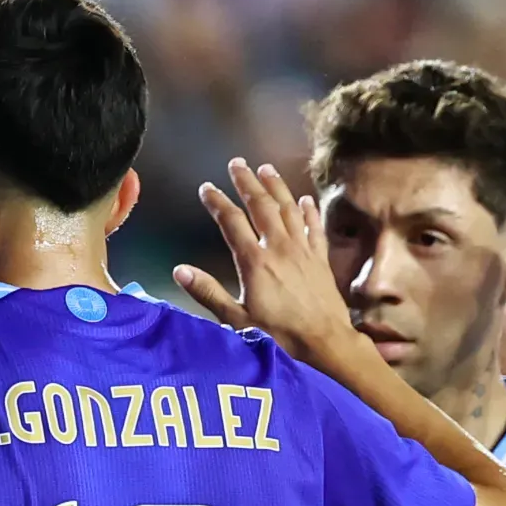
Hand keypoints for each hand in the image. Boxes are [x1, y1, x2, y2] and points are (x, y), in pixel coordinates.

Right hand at [173, 159, 362, 370]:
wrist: (325, 340)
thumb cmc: (278, 333)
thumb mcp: (236, 319)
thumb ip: (208, 292)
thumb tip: (180, 271)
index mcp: (254, 261)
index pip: (231, 221)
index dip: (217, 202)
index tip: (206, 188)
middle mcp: (279, 247)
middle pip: (261, 205)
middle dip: (247, 182)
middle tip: (237, 164)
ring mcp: (302, 249)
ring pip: (288, 208)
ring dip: (276, 186)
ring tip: (266, 169)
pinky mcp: (319, 257)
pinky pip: (313, 227)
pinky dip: (308, 211)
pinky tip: (304, 200)